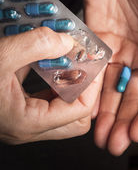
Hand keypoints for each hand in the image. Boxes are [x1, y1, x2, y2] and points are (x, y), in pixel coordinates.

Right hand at [0, 27, 100, 143]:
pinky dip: (51, 80)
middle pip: (77, 117)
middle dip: (85, 88)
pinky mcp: (14, 111)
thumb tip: (69, 40)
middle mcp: (27, 128)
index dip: (92, 83)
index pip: (81, 110)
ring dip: (69, 83)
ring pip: (62, 109)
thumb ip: (36, 45)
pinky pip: (44, 99)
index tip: (91, 58)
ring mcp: (20, 122)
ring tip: (65, 57)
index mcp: (26, 123)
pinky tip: (44, 60)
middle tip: (82, 61)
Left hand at [84, 0, 137, 154]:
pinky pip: (93, 72)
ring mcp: (119, 52)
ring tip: (101, 138)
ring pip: (113, 91)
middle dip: (126, 121)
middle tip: (115, 144)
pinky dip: (90, 92)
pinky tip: (87, 111)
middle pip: (135, 96)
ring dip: (108, 115)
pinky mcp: (97, 43)